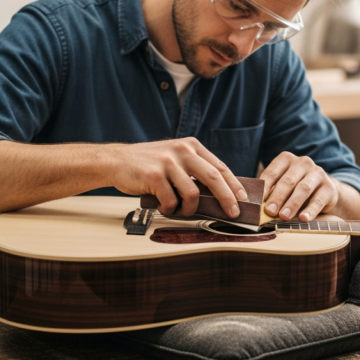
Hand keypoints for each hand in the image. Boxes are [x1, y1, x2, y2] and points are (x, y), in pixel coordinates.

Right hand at [106, 138, 246, 216]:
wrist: (117, 161)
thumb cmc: (148, 165)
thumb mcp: (175, 159)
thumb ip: (194, 170)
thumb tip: (220, 194)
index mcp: (191, 146)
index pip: (219, 167)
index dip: (234, 184)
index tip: (243, 199)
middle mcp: (182, 151)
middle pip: (213, 177)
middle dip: (227, 198)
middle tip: (233, 213)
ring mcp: (168, 162)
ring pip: (192, 193)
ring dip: (190, 209)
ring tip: (182, 211)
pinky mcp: (154, 175)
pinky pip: (171, 200)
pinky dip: (170, 209)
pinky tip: (164, 207)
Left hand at [261, 152, 339, 221]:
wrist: (324, 192)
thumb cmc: (295, 189)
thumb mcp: (282, 186)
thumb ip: (269, 191)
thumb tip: (253, 206)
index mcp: (286, 159)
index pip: (272, 172)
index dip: (264, 187)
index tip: (257, 201)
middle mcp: (303, 163)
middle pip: (288, 181)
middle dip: (277, 197)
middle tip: (269, 211)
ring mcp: (318, 173)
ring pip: (303, 189)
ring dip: (292, 204)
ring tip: (284, 217)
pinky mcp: (329, 187)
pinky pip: (319, 199)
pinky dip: (310, 210)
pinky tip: (303, 218)